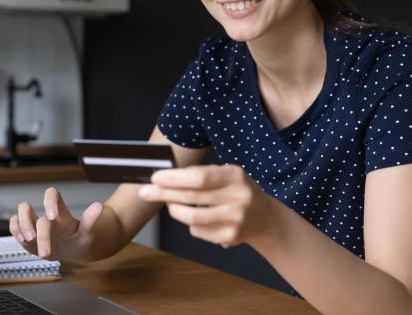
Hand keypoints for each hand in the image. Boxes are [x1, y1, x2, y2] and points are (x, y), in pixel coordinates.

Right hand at [9, 187, 103, 259]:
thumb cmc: (81, 240)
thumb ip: (90, 220)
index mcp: (61, 213)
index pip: (51, 194)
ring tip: (28, 240)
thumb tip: (99, 206)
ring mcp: (35, 224)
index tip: (52, 216)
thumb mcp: (88, 234)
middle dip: (35, 229)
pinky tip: (23, 240)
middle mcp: (46, 216)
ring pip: (20, 213)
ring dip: (21, 226)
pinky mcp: (27, 234)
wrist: (74, 251)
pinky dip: (15, 231)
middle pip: (31, 210)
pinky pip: (14, 226)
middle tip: (42, 247)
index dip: (49, 201)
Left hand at [137, 165, 278, 247]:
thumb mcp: (227, 175)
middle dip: (164, 193)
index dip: (175, 178)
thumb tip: (167, 176)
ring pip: (192, 217)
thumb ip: (202, 174)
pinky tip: (194, 217)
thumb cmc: (238, 191)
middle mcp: (238, 198)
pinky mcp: (230, 237)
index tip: (155, 178)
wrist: (265, 219)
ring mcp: (235, 220)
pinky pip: (198, 230)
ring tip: (169, 205)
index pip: (200, 177)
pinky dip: (189, 223)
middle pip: (192, 197)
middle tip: (145, 192)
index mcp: (235, 176)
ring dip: (174, 210)